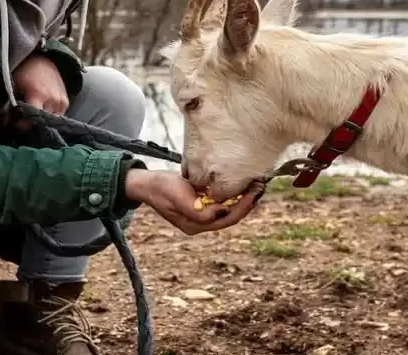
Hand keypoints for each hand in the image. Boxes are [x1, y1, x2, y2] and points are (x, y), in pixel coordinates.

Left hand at [6, 54, 68, 129]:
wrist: (41, 60)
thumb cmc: (24, 72)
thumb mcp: (13, 86)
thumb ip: (10, 106)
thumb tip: (6, 123)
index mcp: (39, 94)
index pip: (33, 118)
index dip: (23, 124)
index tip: (16, 124)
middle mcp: (53, 100)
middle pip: (42, 121)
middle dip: (31, 122)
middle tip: (23, 119)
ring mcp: (61, 101)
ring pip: (51, 120)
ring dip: (41, 120)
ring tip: (33, 114)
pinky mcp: (66, 102)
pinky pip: (58, 115)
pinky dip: (50, 115)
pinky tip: (42, 109)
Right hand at [125, 169, 264, 234]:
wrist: (146, 182)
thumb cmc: (161, 188)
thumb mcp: (178, 198)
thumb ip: (199, 211)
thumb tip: (223, 211)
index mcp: (195, 226)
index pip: (227, 219)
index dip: (243, 206)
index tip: (254, 192)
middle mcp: (200, 223)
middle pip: (231, 216)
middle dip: (248, 202)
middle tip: (261, 186)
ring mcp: (200, 214)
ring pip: (228, 209)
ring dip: (243, 198)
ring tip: (256, 185)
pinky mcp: (200, 204)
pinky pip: (222, 201)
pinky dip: (233, 193)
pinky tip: (242, 184)